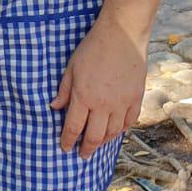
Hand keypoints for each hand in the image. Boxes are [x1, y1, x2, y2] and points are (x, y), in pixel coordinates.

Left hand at [51, 15, 147, 158]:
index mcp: (84, 97)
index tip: (65, 147)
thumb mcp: (72, 68)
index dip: (68, 141)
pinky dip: (122, 130)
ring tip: (98, 144)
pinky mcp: (136, 98)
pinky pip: (130, 122)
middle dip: (87, 148)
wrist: (122, 36)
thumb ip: (64, 91)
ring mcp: (122, 103)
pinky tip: (116, 131)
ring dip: (104, 141)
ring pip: (113, 133)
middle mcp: (103, 104)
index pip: (74, 127)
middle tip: (82, 154)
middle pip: (95, 136)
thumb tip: (55, 107)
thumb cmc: (93, 49)